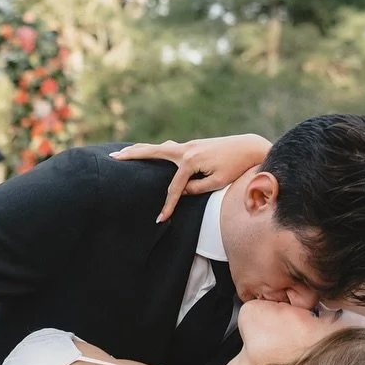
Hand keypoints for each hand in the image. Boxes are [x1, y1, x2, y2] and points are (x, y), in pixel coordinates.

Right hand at [111, 133, 272, 221]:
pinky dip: (155, 149)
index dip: (168, 205)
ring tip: (123, 152)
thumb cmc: (237, 167)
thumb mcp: (217, 183)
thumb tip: (182, 191)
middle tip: (113, 157)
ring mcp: (189, 145)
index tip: (161, 220)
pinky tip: (151, 150)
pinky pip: (169, 148)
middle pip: (153, 152)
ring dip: (141, 149)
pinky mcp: (194, 145)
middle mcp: (187, 149)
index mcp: (191, 160)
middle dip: (133, 156)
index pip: (173, 187)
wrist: (251, 147)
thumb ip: (196, 188)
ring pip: (159, 147)